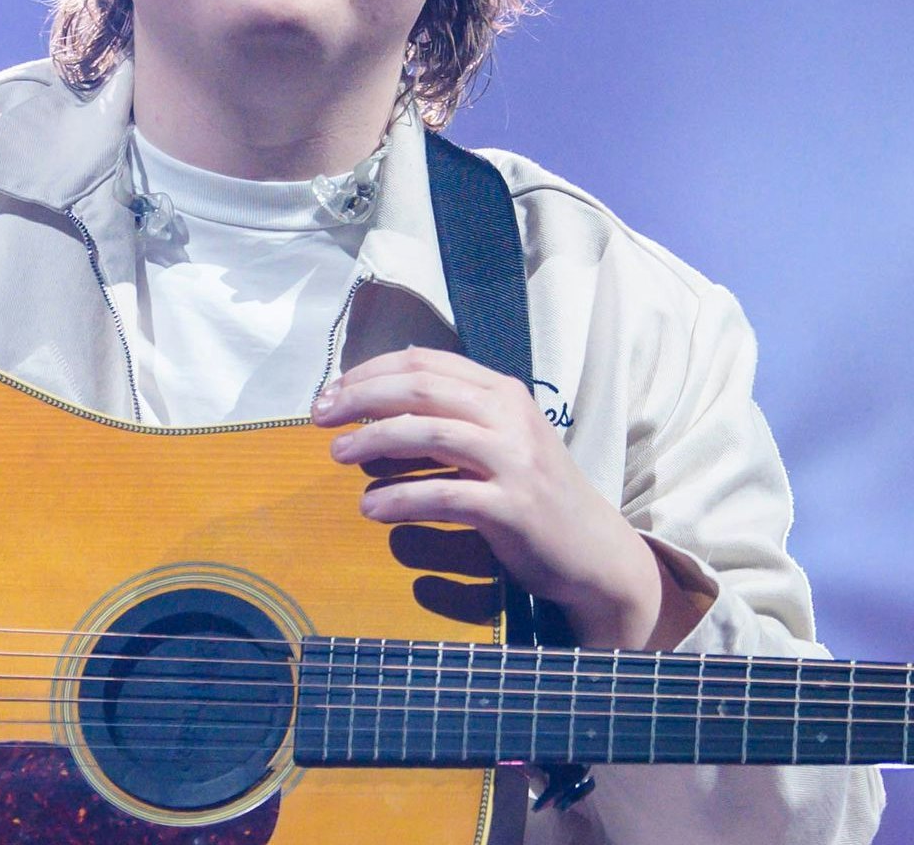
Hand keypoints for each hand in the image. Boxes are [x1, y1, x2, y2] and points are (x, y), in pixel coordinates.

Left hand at [312, 347, 690, 648]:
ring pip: (428, 433)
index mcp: (503, 391)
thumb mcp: (501, 440)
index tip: (331, 392)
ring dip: (372, 442)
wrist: (593, 550)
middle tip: (319, 417)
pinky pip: (444, 495)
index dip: (370, 372)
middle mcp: (510, 416)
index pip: (425, 362)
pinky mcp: (513, 506)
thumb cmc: (534, 493)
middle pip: (419, 388)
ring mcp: (514, 460)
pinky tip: (371, 508)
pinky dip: (400, 499)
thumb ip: (453, 416)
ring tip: (337, 455)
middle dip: (360, 398)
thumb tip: (377, 400)